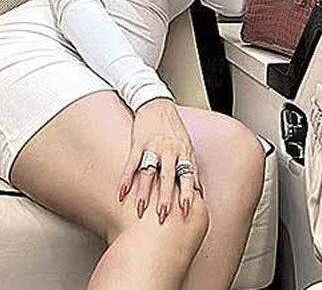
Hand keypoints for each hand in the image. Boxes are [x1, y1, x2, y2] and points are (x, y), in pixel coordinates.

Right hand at [117, 98, 204, 223]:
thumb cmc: (174, 129)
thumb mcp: (187, 146)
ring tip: (140, 210)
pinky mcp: (138, 143)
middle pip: (168, 177)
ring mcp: (153, 146)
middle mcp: (170, 150)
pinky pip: (131, 163)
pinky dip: (126, 179)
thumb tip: (199, 191)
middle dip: (165, 198)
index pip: (187, 176)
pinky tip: (122, 193)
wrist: (157, 104)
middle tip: (163, 216)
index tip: (186, 211)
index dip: (187, 194)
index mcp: (184, 152)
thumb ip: (191, 168)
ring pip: (149, 172)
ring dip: (144, 193)